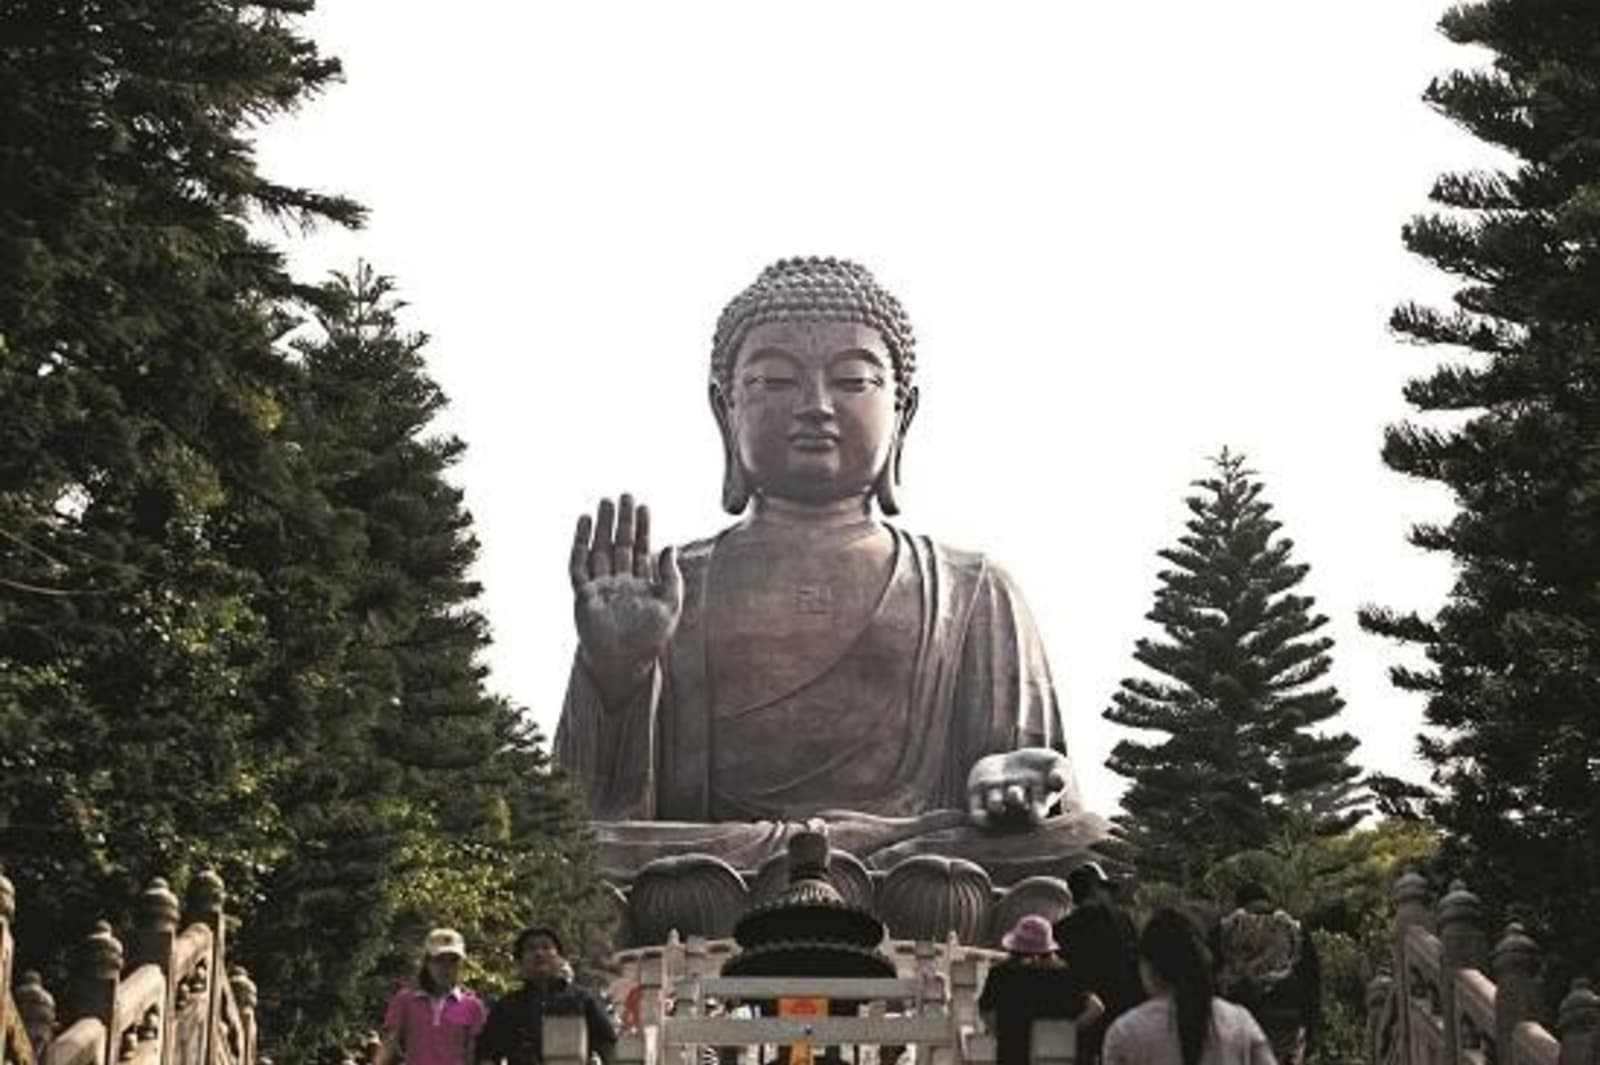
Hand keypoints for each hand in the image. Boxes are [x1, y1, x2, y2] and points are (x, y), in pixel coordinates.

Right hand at [570, 494, 682, 702]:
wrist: (626, 662)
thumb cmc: (650, 639)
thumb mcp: (670, 604)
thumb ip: (672, 576)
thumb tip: (671, 547)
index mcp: (640, 585)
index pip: (640, 549)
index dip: (643, 528)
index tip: (644, 506)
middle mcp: (619, 583)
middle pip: (618, 544)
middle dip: (621, 521)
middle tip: (624, 495)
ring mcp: (599, 587)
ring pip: (599, 549)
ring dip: (602, 526)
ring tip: (604, 502)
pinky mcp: (583, 594)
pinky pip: (579, 564)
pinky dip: (580, 543)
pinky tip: (584, 524)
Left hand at [965, 747, 1070, 829]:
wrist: (1009, 765)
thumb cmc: (1038, 767)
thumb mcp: (1055, 764)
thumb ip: (1061, 771)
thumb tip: (1057, 778)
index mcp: (1036, 799)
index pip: (1037, 809)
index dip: (1036, 811)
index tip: (1036, 813)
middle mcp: (1016, 802)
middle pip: (1015, 803)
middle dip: (1015, 798)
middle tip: (1015, 792)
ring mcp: (997, 798)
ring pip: (995, 804)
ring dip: (995, 802)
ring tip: (991, 795)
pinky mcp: (978, 794)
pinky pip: (976, 811)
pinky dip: (978, 816)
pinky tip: (979, 818)